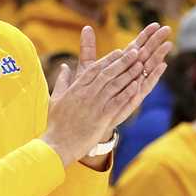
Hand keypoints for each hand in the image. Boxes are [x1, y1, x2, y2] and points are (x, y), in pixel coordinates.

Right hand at [43, 34, 142, 165]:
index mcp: (76, 88)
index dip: (108, 59)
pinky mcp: (102, 117)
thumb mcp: (55, 98)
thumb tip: (64, 66)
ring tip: (140, 64)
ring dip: (129, 74)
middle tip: (135, 52)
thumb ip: (62, 81)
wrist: (57, 144)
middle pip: (107, 73)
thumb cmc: (55, 124)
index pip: (95, 68)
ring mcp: (95, 105)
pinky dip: (128, 92)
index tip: (119, 52)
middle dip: (122, 62)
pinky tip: (137, 85)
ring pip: (115, 85)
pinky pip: (118, 102)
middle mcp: (86, 93)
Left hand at [73, 23, 172, 129]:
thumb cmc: (88, 91)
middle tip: (168, 29)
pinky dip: (154, 76)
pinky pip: (146, 85)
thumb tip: (85, 27)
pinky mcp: (134, 97)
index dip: (145, 35)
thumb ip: (88, 47)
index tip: (155, 24)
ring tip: (168, 45)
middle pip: (146, 54)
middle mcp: (130, 74)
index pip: (136, 46)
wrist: (87, 116)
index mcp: (121, 65)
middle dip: (156, 42)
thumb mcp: (88, 67)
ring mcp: (134, 85)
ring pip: (149, 68)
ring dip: (159, 56)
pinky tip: (163, 66)